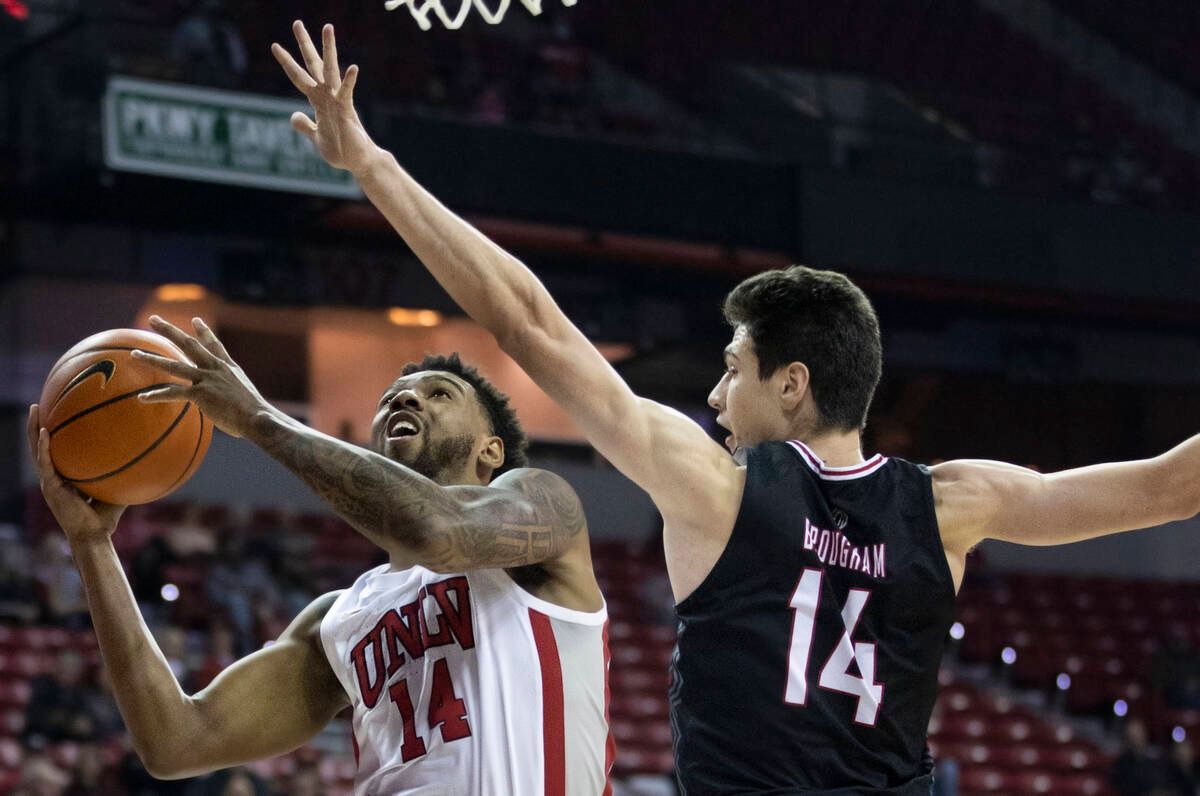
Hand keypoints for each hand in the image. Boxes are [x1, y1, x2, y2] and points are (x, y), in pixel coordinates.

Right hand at [27, 404, 125, 544]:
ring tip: (35, 409)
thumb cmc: (107, 515)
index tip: (56, 412)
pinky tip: (43, 431)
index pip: (56, 450)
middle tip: (38, 404)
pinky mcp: (50, 488)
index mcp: (64, 476)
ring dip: (34, 429)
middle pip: (41, 446)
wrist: (95, 535)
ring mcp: (49, 482)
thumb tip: (144, 452)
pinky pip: (45, 463)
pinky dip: (43, 447)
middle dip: (38, 424)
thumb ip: (122, 471)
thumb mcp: (115, 487)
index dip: (53, 433)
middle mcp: (54, 477)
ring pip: (37, 450)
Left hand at [133, 316, 270, 438]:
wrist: (257, 417)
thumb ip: (231, 393)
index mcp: (228, 367)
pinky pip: (173, 393)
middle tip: (153, 319)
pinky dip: (157, 395)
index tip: (195, 320)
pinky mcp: (200, 394)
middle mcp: (215, 368)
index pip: (214, 344)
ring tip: (134, 354)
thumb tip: (229, 402)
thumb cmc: (254, 413)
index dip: (204, 331)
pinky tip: (142, 398)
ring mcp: (207, 379)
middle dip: (169, 330)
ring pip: (174, 365)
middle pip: (188, 344)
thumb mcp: (245, 395)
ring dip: (152, 359)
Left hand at [272, 21, 376, 172]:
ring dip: (329, 49)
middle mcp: (327, 96)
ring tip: (328, 28)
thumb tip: (294, 116)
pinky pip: (347, 93)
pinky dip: (350, 81)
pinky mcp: (347, 111)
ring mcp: (337, 101)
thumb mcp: (316, 137)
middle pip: (314, 65)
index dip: (287, 62)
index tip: (275, 45)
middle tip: (296, 23)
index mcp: (318, 101)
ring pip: (331, 70)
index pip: (299, 77)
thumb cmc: (341, 151)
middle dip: (305, 45)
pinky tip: (353, 68)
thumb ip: (305, 126)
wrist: (358, 162)